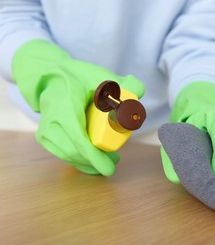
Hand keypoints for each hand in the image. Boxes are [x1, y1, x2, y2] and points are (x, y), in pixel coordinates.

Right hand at [12, 40, 143, 174]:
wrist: (50, 78)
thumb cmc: (77, 76)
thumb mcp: (99, 75)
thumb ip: (122, 83)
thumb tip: (139, 91)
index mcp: (65, 106)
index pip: (78, 138)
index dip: (94, 157)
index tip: (109, 169)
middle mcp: (51, 120)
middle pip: (74, 151)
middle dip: (96, 162)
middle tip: (115, 161)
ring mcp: (45, 130)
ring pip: (68, 156)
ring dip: (89, 163)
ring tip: (109, 161)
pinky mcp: (44, 137)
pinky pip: (63, 155)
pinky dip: (79, 161)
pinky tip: (93, 164)